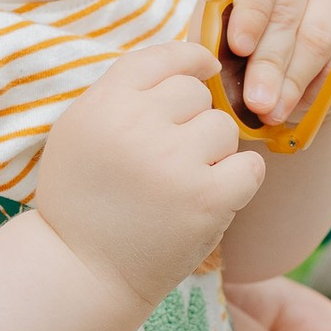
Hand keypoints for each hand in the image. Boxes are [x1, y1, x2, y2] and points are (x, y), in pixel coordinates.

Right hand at [32, 40, 265, 302]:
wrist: (80, 273)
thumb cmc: (82, 200)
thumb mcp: (82, 130)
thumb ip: (124, 92)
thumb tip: (190, 61)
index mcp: (104, 103)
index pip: (161, 57)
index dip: (190, 59)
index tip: (205, 69)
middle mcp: (137, 125)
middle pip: (197, 92)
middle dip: (193, 119)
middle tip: (171, 157)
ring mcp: (174, 163)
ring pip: (224, 127)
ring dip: (214, 152)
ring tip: (183, 182)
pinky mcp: (206, 200)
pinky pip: (250, 166)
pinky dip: (241, 179)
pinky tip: (217, 194)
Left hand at [218, 0, 330, 132]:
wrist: (279, 59)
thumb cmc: (237, 44)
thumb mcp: (217, 38)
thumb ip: (215, 47)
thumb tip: (215, 72)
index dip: (251, 12)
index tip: (238, 47)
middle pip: (289, 16)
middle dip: (270, 65)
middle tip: (257, 102)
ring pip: (320, 41)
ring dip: (294, 83)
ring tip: (273, 113)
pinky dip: (320, 90)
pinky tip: (298, 105)